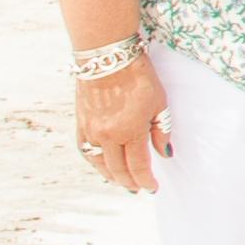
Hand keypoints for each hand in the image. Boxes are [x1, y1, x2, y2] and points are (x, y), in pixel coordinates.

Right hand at [72, 58, 171, 193]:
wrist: (106, 56)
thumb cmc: (138, 77)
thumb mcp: (159, 103)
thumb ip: (161, 131)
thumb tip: (164, 153)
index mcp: (129, 131)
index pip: (138, 166)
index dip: (146, 180)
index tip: (153, 187)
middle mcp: (107, 135)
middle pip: (118, 169)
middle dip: (130, 182)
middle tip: (139, 188)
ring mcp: (91, 130)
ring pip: (99, 164)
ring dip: (111, 176)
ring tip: (121, 181)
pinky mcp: (80, 122)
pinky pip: (85, 150)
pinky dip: (94, 162)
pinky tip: (102, 165)